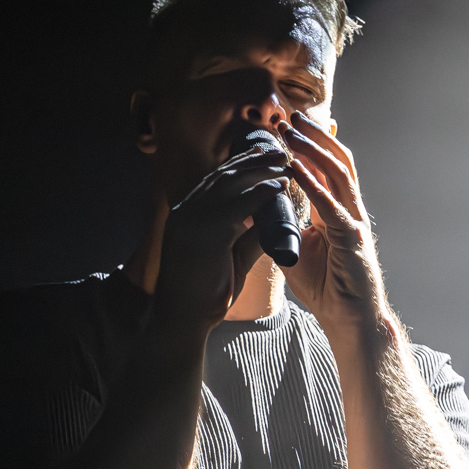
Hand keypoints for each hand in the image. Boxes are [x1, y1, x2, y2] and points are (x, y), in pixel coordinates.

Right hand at [154, 145, 291, 329]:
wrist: (184, 318)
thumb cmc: (206, 292)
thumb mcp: (231, 257)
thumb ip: (249, 237)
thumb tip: (273, 222)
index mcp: (187, 215)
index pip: (215, 181)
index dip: (239, 165)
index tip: (262, 154)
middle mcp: (186, 211)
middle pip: (223, 176)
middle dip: (252, 160)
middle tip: (278, 150)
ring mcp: (192, 220)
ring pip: (230, 185)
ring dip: (260, 170)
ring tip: (284, 162)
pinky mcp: (204, 233)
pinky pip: (237, 206)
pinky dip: (260, 193)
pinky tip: (279, 186)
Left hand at [279, 112, 388, 338]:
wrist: (349, 320)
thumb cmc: (327, 289)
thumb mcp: (298, 249)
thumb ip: (287, 226)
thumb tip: (262, 207)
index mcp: (337, 213)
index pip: (326, 169)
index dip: (310, 145)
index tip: (288, 126)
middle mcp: (350, 211)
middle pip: (336, 161)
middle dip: (314, 136)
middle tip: (290, 115)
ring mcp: (354, 221)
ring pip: (337, 173)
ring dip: (312, 149)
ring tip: (292, 130)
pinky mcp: (352, 237)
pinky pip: (330, 203)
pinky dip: (312, 182)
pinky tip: (295, 165)